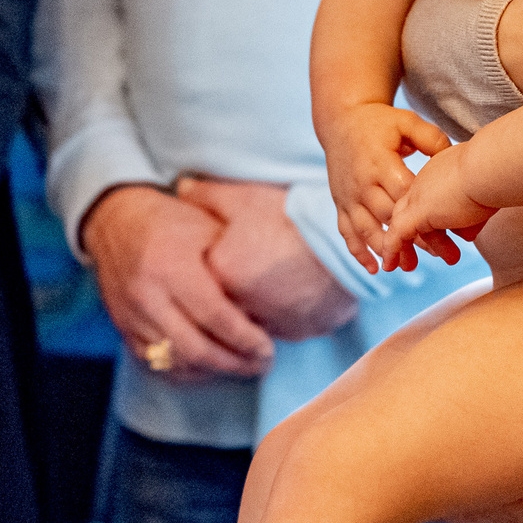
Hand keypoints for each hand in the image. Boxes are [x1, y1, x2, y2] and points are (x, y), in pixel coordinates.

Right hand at [81, 185, 274, 379]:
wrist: (116, 222)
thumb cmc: (171, 222)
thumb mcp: (207, 226)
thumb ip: (233, 262)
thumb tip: (263, 301)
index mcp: (171, 266)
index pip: (214, 316)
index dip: (244, 339)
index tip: (268, 348)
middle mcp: (147, 295)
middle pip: (195, 348)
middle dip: (234, 363)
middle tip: (261, 365)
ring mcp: (131, 315)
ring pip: (176, 361)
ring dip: (213, 371)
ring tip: (241, 367)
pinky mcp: (122, 327)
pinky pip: (156, 363)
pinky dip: (186, 371)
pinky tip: (209, 367)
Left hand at [178, 175, 358, 340]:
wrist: (341, 246)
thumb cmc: (290, 220)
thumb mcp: (243, 199)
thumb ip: (206, 196)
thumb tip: (181, 189)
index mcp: (218, 277)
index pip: (195, 279)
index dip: (207, 263)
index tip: (219, 252)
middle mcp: (238, 309)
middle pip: (221, 305)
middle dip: (227, 290)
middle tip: (245, 266)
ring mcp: (268, 326)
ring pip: (249, 321)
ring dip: (253, 307)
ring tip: (268, 281)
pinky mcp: (297, 333)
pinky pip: (278, 328)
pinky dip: (280, 314)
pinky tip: (288, 292)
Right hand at [321, 103, 449, 273]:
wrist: (341, 120)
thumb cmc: (381, 122)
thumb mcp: (407, 122)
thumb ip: (430, 138)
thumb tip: (451, 158)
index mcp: (380, 163)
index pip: (404, 195)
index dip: (425, 214)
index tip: (448, 230)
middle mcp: (362, 183)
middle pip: (389, 217)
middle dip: (414, 239)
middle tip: (443, 255)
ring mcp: (349, 196)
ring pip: (367, 230)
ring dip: (387, 251)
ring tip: (408, 267)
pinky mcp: (341, 203)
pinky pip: (347, 231)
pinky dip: (358, 251)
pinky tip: (375, 267)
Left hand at [379, 142, 492, 271]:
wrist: (493, 166)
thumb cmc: (500, 174)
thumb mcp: (486, 192)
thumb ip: (474, 208)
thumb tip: (471, 224)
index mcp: (442, 170)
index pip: (430, 195)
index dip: (432, 214)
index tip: (441, 228)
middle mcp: (427, 180)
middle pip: (413, 209)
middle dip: (417, 232)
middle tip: (422, 250)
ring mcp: (420, 195)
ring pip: (405, 224)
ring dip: (410, 247)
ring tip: (411, 266)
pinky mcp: (418, 212)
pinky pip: (398, 234)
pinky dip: (393, 250)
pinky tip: (390, 265)